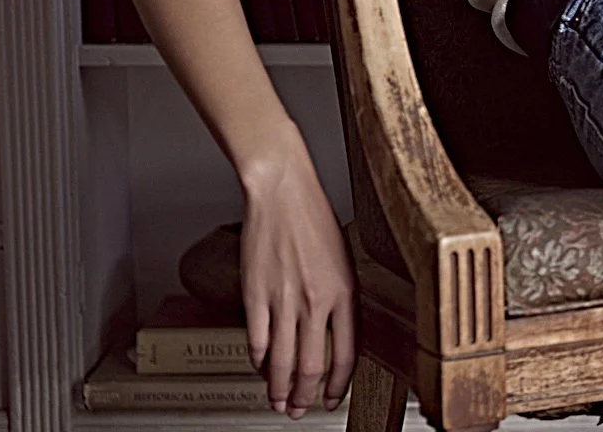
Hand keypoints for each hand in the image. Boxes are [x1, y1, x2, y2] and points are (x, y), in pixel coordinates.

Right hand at [239, 144, 357, 417]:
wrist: (282, 193)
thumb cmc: (314, 219)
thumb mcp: (344, 260)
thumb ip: (341, 299)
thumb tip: (336, 334)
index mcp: (344, 292)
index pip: (347, 355)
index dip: (340, 385)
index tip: (333, 399)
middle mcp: (316, 301)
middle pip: (312, 367)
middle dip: (306, 397)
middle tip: (300, 410)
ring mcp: (283, 300)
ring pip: (282, 362)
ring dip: (279, 389)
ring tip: (278, 401)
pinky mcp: (255, 296)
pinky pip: (257, 342)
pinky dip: (258, 362)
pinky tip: (260, 368)